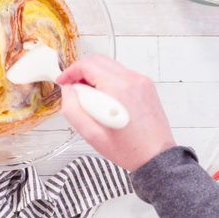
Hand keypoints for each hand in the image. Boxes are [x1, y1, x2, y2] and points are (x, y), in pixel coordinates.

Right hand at [57, 55, 174, 171]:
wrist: (156, 157)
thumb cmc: (127, 149)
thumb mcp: (91, 134)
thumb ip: (72, 108)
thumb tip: (68, 90)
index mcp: (118, 88)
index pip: (87, 65)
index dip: (70, 72)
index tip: (63, 82)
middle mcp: (132, 79)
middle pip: (98, 60)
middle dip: (81, 71)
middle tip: (73, 89)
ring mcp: (141, 80)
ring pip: (110, 65)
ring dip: (95, 76)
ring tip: (90, 98)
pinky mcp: (146, 85)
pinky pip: (121, 74)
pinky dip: (109, 80)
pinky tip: (106, 99)